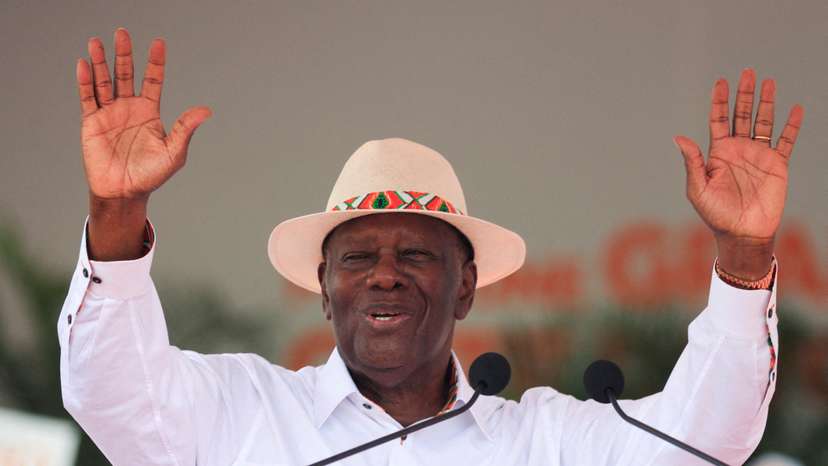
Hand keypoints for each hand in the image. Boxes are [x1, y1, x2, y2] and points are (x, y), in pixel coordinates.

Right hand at [78, 28, 211, 200]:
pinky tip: (84, 64)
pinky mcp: (92, 122)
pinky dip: (85, 81)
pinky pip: (87, 98)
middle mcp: (129, 108)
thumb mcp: (174, 151)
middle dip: (124, 53)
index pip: (153, 80)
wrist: (124, 192)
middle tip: (122, 32)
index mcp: (149, 112)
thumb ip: (186, 128)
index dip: (156, 62)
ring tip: (96, 42)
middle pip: (126, 74)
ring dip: (100, 62)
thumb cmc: (151, 175)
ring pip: (104, 81)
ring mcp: (110, 113)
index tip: (159, 43)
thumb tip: (206, 110)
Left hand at [673, 69, 803, 278]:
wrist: (742, 233)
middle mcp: (738, 150)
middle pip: (742, 115)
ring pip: (763, 122)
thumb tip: (679, 137)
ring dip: (766, 103)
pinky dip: (792, 126)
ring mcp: (758, 156)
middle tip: (747, 72)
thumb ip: (692, 162)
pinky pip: (786, 141)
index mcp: (718, 153)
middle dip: (744, 94)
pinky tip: (795, 110)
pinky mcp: (777, 165)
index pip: (718, 120)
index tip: (720, 82)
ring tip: (769, 82)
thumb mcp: (698, 188)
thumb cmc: (715, 214)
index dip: (719, 101)